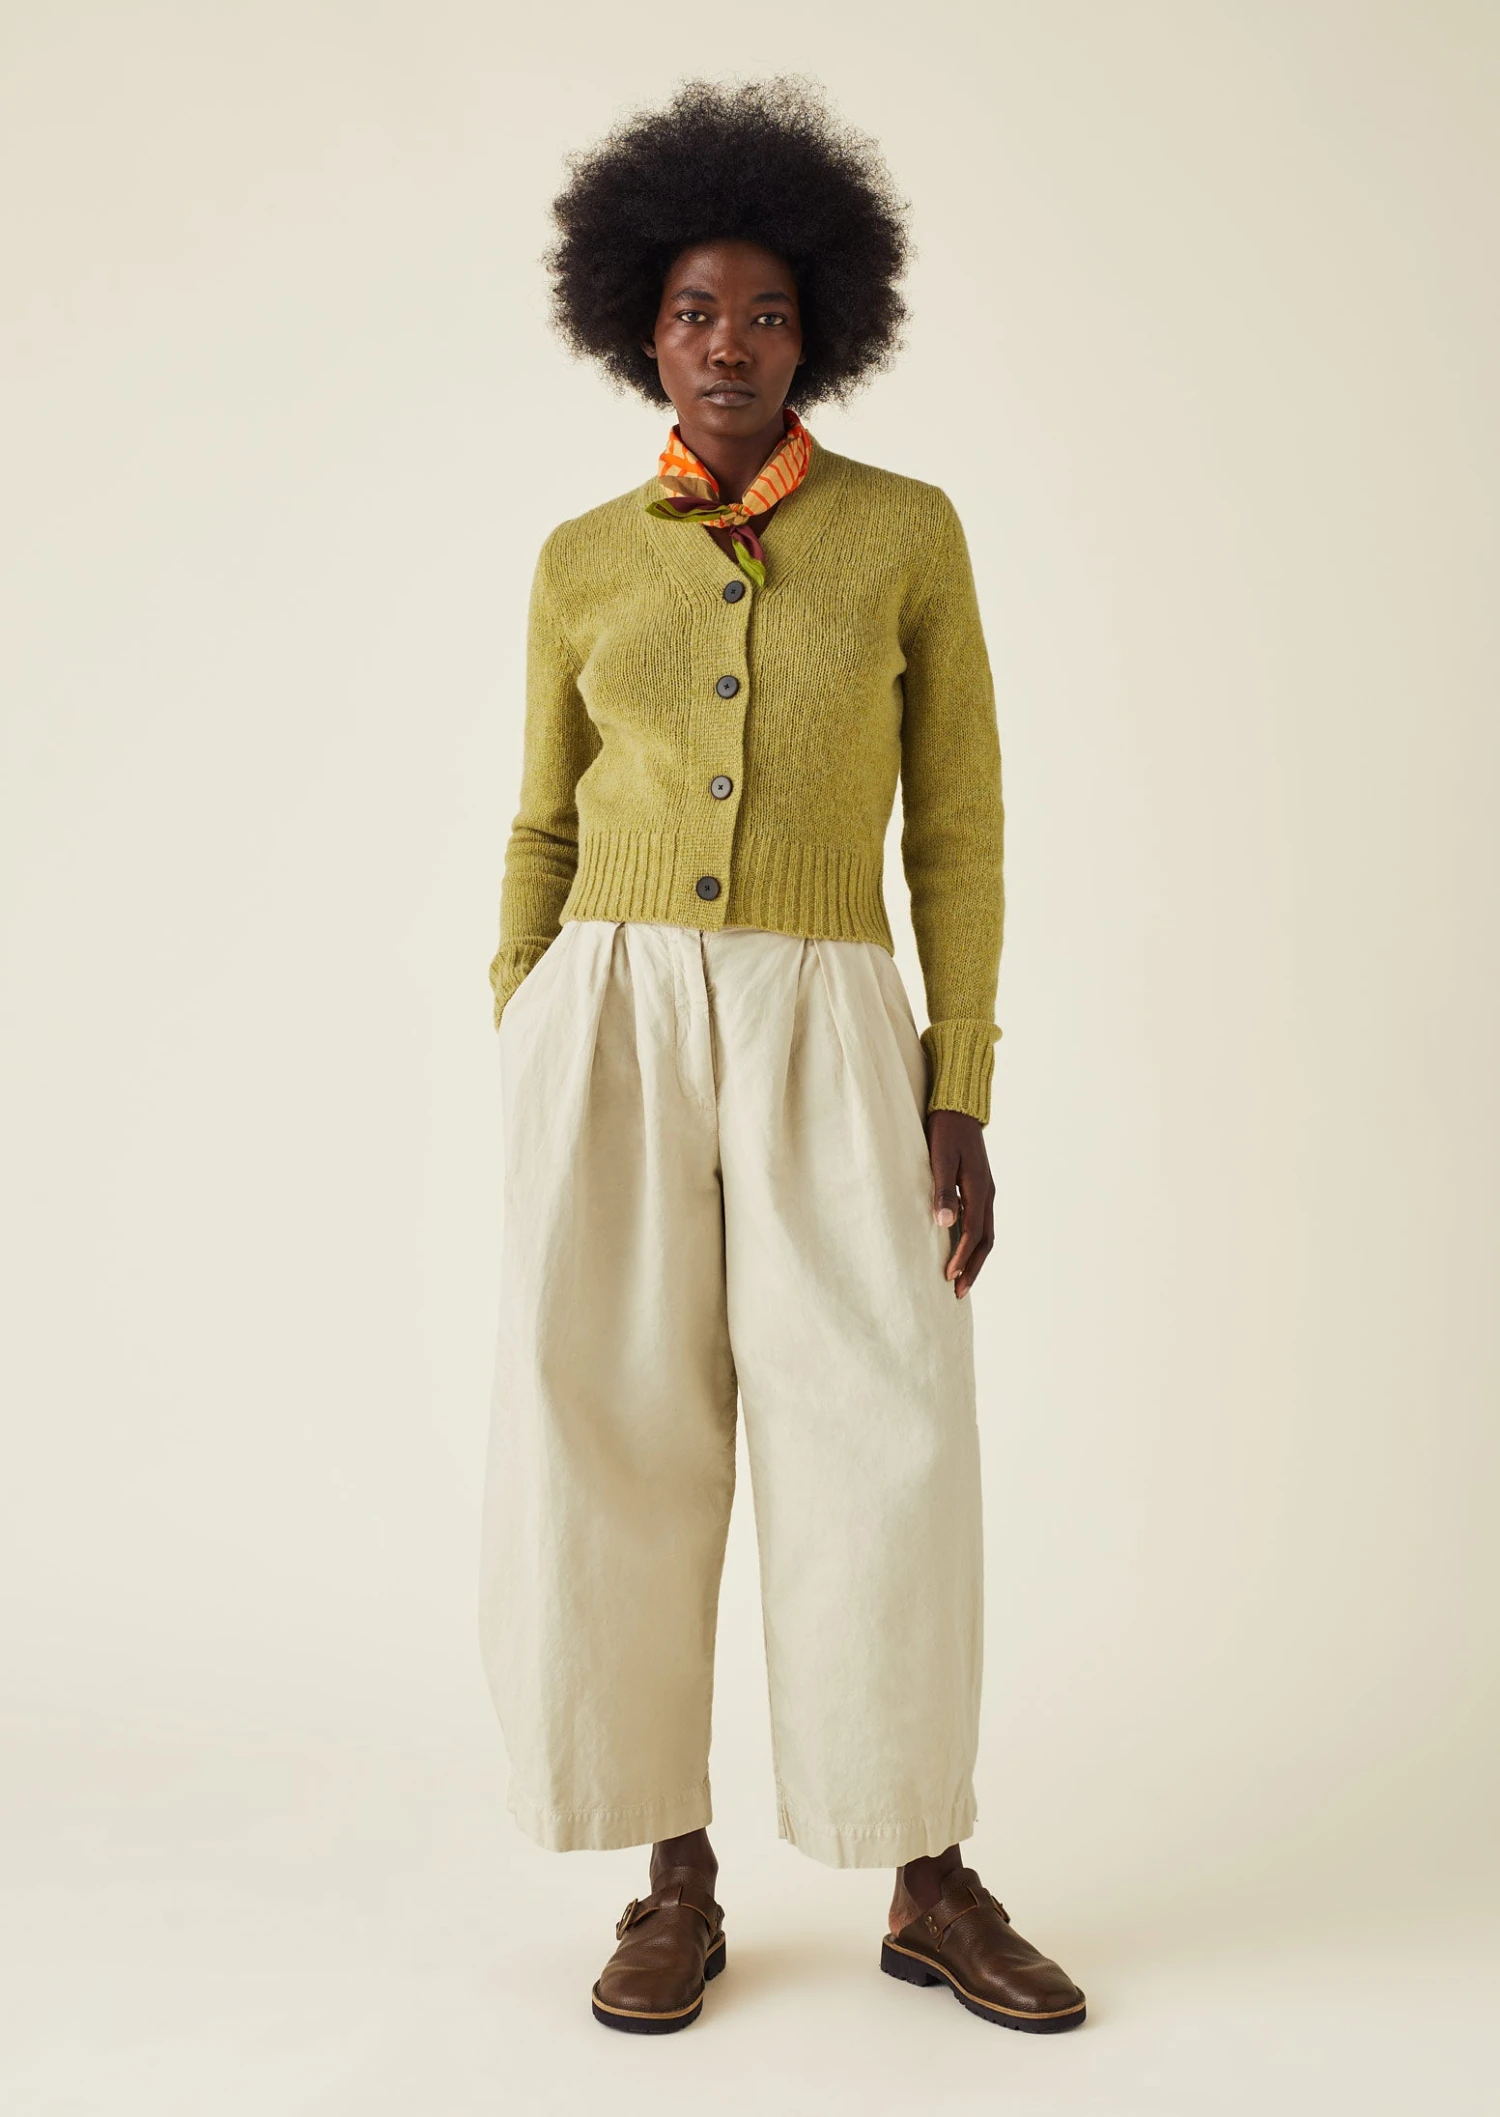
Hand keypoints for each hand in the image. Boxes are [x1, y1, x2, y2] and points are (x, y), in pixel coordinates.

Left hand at [927, 1109, 994, 1298]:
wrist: (958, 1109)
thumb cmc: (945, 1132)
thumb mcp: (939, 1158)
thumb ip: (942, 1190)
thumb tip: (944, 1222)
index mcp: (978, 1189)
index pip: (972, 1234)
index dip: (961, 1258)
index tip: (948, 1277)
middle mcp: (986, 1194)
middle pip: (985, 1241)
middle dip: (973, 1268)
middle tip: (959, 1293)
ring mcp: (985, 1191)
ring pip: (986, 1234)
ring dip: (974, 1259)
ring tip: (962, 1280)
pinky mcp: (979, 1188)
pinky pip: (981, 1223)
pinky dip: (974, 1243)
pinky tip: (961, 1250)